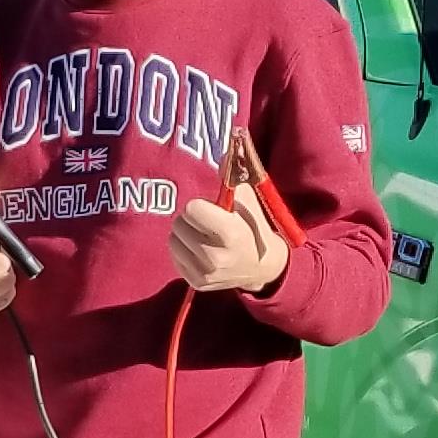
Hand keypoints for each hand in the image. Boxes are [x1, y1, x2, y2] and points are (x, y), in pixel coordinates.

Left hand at [169, 182, 288, 292]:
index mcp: (230, 234)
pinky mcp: (196, 283)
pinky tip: (200, 249)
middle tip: (208, 223)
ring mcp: (205, 274)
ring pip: (173, 239)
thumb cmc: (255, 227)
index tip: (213, 210)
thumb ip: (234, 177)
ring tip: (204, 235)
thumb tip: (225, 154)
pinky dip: (184, 249)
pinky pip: (174, 256)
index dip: (201, 205)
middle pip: (179, 224)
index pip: (191, 208)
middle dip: (192, 219)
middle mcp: (215, 258)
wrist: (264, 268)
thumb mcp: (250, 201)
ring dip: (185, 234)